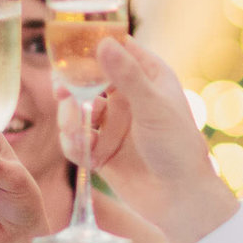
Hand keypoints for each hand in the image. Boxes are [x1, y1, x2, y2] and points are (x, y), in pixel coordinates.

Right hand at [59, 36, 236, 242]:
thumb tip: (102, 43)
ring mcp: (114, 124)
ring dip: (70, 118)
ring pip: (77, 109)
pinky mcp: (102, 151)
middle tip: (61, 91)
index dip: (92, 45)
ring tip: (75, 129)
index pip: (116, 48)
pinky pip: (76, 140)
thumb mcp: (153, 107)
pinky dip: (74, 144)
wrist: (180, 200)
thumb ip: (126, 76)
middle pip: (88, 79)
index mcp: (149, 77)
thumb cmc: (177, 148)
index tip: (68, 48)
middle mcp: (129, 97)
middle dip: (72, 86)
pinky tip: (85, 152)